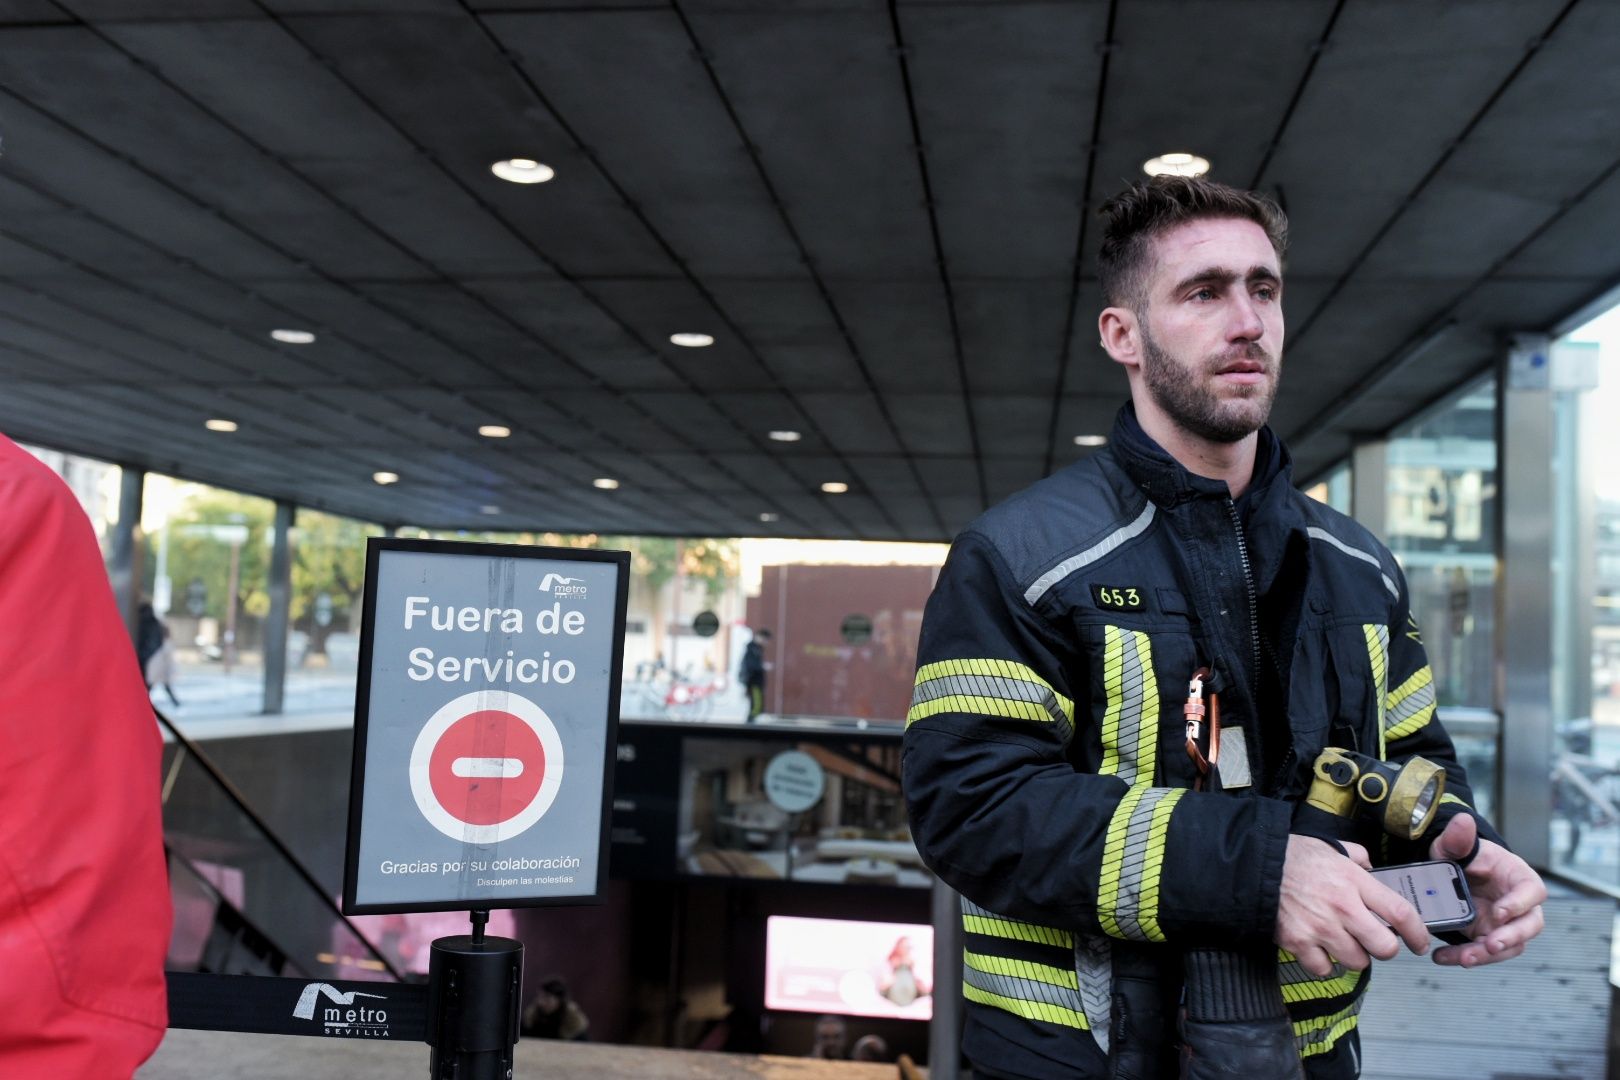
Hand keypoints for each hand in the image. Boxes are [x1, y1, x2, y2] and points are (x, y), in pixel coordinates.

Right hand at [1276, 834, 1428, 976]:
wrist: (1253, 866)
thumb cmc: (1292, 856)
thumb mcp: (1331, 847)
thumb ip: (1358, 857)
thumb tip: (1372, 869)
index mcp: (1353, 881)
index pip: (1400, 912)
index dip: (1417, 932)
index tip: (1420, 942)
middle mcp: (1342, 907)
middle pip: (1384, 947)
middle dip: (1385, 948)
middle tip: (1376, 942)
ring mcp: (1320, 928)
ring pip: (1356, 962)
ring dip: (1353, 955)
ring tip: (1342, 941)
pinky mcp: (1298, 943)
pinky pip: (1324, 969)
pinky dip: (1324, 963)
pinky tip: (1319, 948)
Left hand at [1427, 814, 1546, 966]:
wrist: (1451, 873)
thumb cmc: (1462, 857)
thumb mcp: (1453, 847)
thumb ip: (1458, 838)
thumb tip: (1462, 821)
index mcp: (1518, 878)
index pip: (1532, 891)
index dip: (1520, 904)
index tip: (1499, 913)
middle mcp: (1519, 905)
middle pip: (1530, 926)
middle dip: (1511, 938)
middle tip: (1489, 945)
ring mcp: (1506, 924)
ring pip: (1510, 946)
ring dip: (1487, 955)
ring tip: (1463, 959)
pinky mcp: (1489, 937)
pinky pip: (1484, 953)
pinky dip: (1464, 957)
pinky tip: (1442, 958)